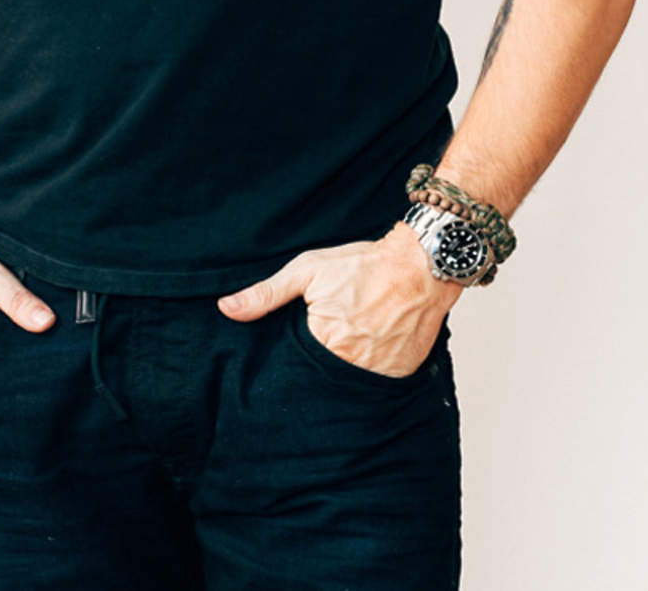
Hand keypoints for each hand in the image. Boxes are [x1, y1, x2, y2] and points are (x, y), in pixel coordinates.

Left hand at [216, 222, 462, 377]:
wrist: (421, 264)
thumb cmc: (362, 264)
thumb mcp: (308, 269)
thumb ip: (266, 294)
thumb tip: (226, 309)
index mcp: (323, 342)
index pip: (294, 367)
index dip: (293, 357)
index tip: (298, 346)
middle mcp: (352, 364)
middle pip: (322, 378)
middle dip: (319, 366)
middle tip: (329, 340)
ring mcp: (380, 373)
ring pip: (351, 383)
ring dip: (347, 369)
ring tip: (352, 342)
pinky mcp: (403, 374)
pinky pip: (379, 383)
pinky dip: (373, 370)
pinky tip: (373, 347)